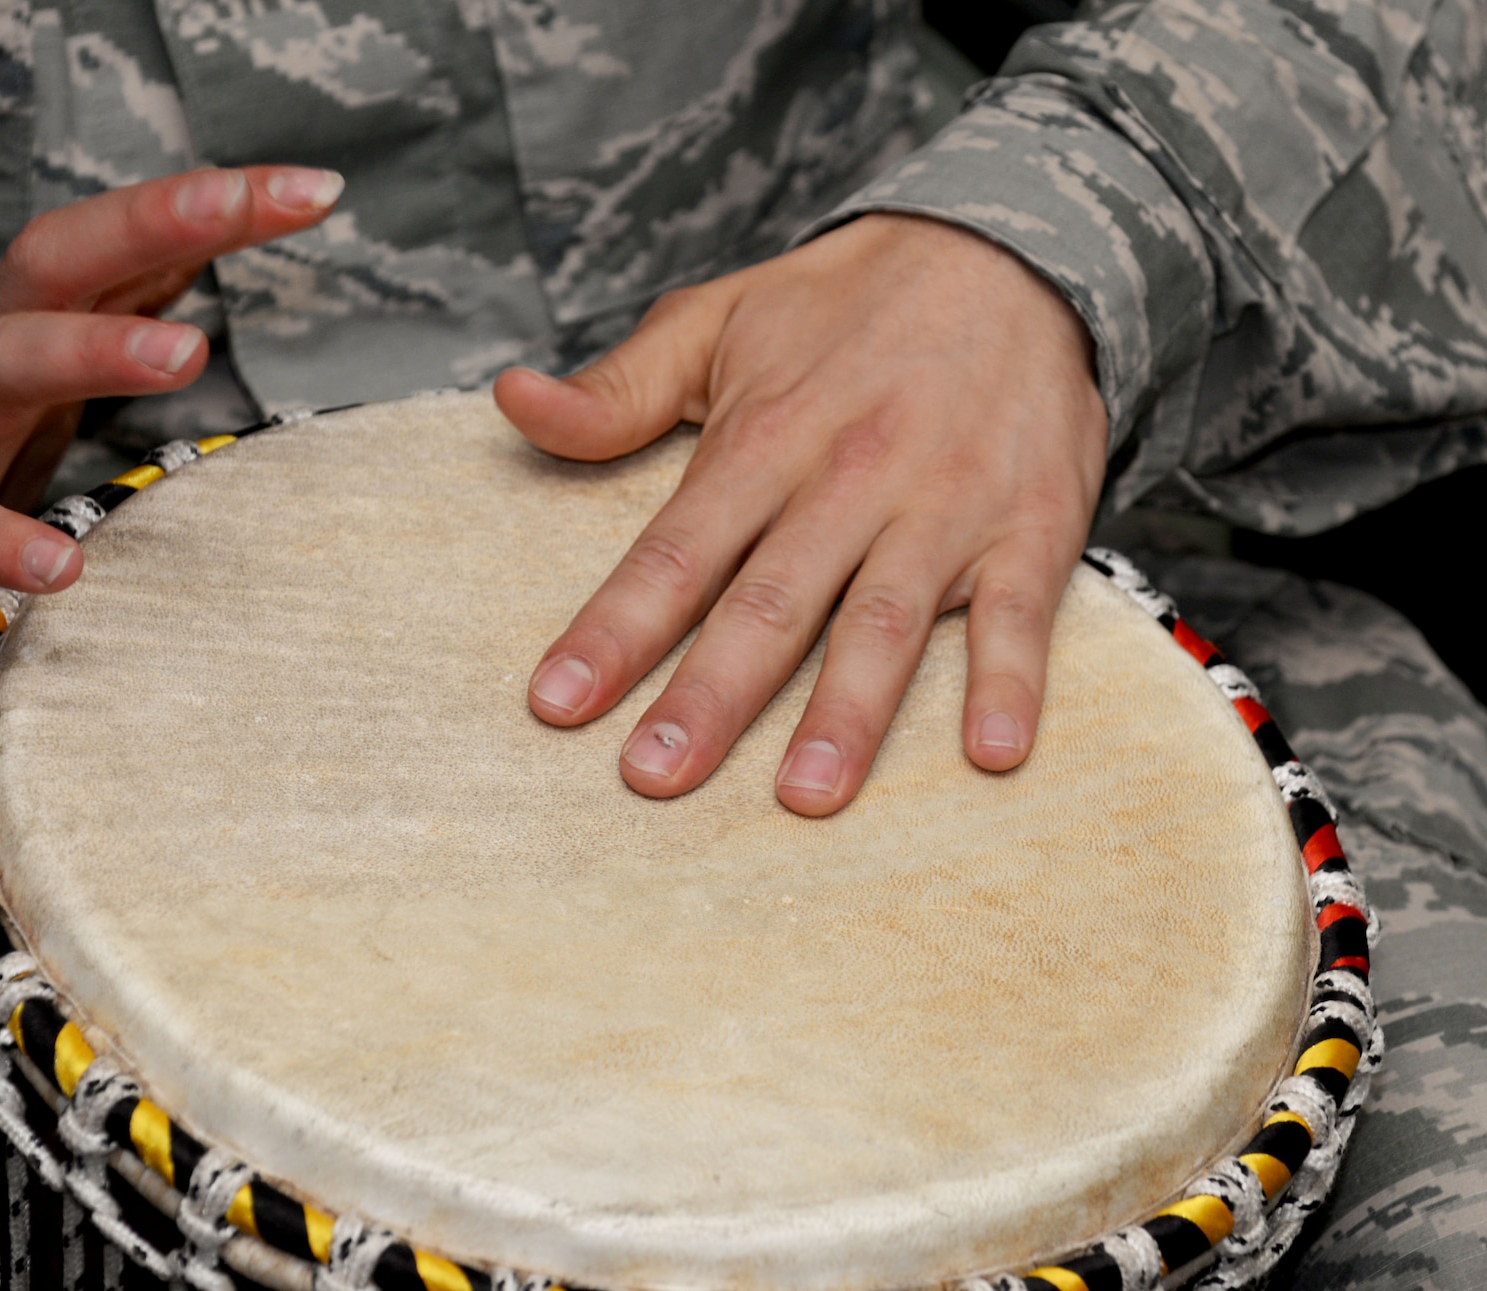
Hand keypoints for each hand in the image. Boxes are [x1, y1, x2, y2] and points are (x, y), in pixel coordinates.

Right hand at [0, 166, 343, 695]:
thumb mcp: (39, 385)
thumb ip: (111, 319)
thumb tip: (202, 251)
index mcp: (24, 328)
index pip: (117, 241)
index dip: (208, 206)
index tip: (315, 187)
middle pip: (52, 261)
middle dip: (150, 219)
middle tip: (243, 203)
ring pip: (2, 365)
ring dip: (92, 349)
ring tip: (182, 352)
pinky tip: (61, 565)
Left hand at [495, 213, 1107, 815]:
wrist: (1009, 253)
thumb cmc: (844, 305)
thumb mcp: (715, 322)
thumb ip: (617, 389)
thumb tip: (513, 401)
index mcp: (764, 438)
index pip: (673, 552)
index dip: (613, 630)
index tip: (558, 703)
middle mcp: (848, 479)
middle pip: (768, 604)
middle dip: (709, 696)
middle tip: (655, 778)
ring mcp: (942, 508)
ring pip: (884, 622)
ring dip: (845, 713)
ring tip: (804, 796)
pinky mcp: (1029, 527)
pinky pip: (1020, 613)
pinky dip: (1010, 682)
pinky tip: (990, 752)